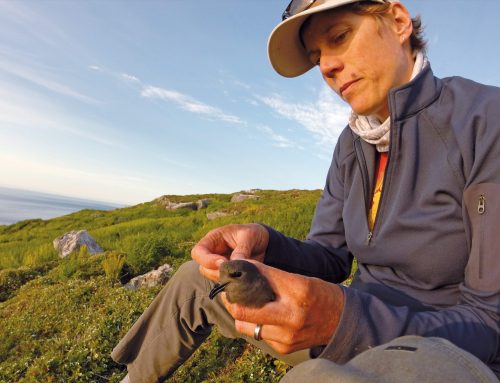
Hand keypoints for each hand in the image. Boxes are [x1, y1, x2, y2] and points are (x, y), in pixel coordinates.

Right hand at [191, 223, 268, 280]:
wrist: (265, 242)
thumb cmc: (254, 233)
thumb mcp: (250, 236)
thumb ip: (241, 249)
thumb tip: (234, 264)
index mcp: (214, 239)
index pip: (198, 252)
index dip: (207, 260)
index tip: (223, 263)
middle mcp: (213, 252)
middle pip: (203, 268)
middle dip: (216, 272)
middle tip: (233, 272)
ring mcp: (219, 264)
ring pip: (212, 276)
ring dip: (224, 278)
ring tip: (240, 275)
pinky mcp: (227, 273)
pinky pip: (223, 282)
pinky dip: (231, 283)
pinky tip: (242, 280)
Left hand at [222, 261, 344, 353]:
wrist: (342, 322)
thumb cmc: (319, 295)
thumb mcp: (299, 279)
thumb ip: (271, 276)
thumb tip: (242, 267)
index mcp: (298, 292)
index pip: (257, 280)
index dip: (241, 274)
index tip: (231, 270)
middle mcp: (291, 316)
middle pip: (242, 309)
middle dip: (231, 298)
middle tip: (228, 289)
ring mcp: (286, 336)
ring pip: (244, 324)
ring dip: (240, 312)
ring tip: (242, 302)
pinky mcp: (283, 348)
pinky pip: (257, 334)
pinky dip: (253, 323)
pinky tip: (259, 315)